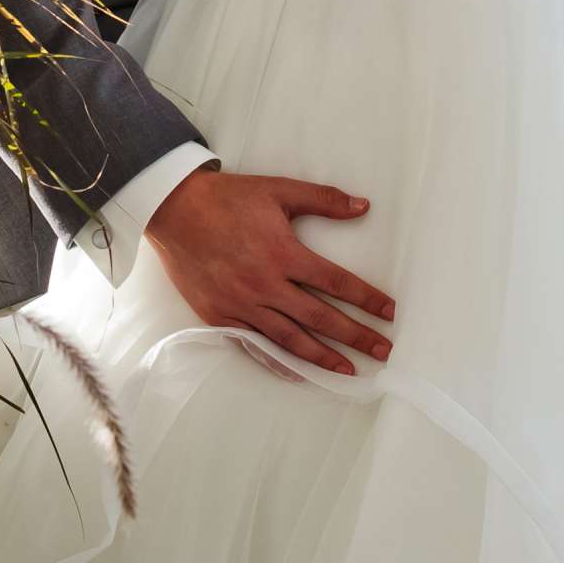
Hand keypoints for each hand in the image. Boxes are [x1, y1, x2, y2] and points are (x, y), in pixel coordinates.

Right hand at [145, 165, 393, 377]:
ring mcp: (241, 304)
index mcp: (283, 253)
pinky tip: (298, 372)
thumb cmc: (228, 198)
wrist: (174, 210)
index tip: (389, 313)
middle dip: (355, 336)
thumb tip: (363, 207)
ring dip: (323, 357)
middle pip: (320, 318)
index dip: (366, 299)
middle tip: (382, 351)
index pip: (336, 282)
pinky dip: (279, 361)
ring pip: (290, 339)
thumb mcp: (278, 190)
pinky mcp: (220, 316)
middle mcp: (265, 285)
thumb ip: (323, 199)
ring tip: (348, 370)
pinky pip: (255, 345)